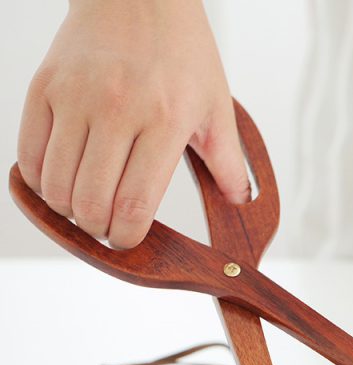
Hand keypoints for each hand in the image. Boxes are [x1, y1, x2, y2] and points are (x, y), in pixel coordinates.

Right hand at [17, 0, 248, 248]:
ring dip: (68, 210)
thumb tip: (239, 203)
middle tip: (109, 225)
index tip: (128, 240)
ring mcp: (76, 97)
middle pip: (90, 204)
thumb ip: (228, 162)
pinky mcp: (45, 87)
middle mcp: (117, 110)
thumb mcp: (217, 106)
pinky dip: (41, 181)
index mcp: (165, 121)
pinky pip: (29, 155)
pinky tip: (62, 179)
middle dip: (99, 230)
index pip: (134, 205)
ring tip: (87, 203)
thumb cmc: (182, 52)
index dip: (126, 238)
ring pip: (55, 186)